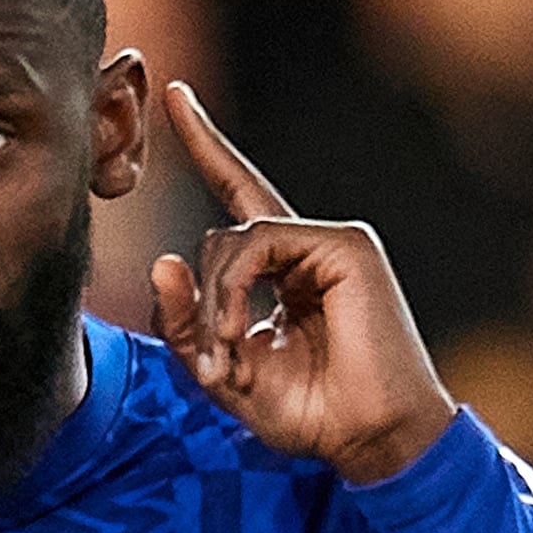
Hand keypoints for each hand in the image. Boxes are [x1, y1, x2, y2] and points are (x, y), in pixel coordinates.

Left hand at [147, 84, 456, 484]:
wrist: (369, 438)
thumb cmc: (309, 413)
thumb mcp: (222, 372)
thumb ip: (185, 324)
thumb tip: (162, 260)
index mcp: (282, 271)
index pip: (237, 193)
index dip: (205, 144)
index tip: (172, 94)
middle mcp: (306, 247)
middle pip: (216, 239)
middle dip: (198, 305)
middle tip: (213, 365)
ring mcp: (329, 242)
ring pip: (231, 238)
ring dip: (214, 303)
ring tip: (229, 356)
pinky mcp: (345, 244)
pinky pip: (259, 238)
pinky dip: (235, 287)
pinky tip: (243, 329)